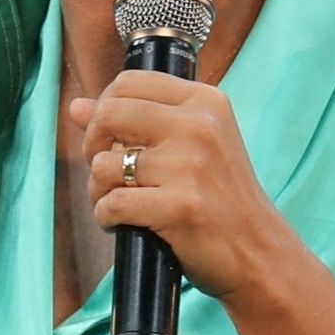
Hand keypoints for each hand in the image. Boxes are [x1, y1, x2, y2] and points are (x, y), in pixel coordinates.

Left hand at [74, 67, 299, 306]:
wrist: (258, 251)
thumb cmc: (220, 199)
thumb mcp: (191, 147)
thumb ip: (136, 122)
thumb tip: (77, 107)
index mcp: (204, 102)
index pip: (128, 82)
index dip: (103, 109)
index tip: (108, 138)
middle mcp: (199, 125)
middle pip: (109, 114)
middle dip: (91, 145)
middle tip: (106, 171)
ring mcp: (189, 166)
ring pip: (104, 164)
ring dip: (98, 189)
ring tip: (117, 204)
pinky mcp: (179, 206)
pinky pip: (112, 203)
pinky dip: (106, 217)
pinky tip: (123, 224)